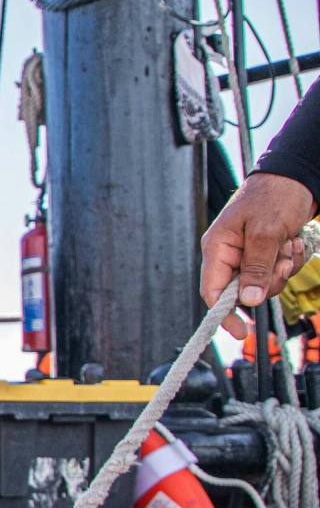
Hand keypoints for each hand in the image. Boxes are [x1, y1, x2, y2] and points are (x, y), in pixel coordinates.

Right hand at [200, 172, 313, 336]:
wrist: (295, 176)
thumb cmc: (274, 195)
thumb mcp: (265, 232)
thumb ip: (255, 267)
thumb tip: (248, 300)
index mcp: (218, 247)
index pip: (212, 290)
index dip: (225, 313)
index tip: (241, 331)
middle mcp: (230, 254)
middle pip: (243, 290)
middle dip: (269, 280)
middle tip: (283, 261)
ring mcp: (248, 254)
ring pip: (264, 282)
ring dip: (283, 268)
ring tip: (289, 244)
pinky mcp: (265, 252)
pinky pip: (277, 271)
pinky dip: (289, 261)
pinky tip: (292, 242)